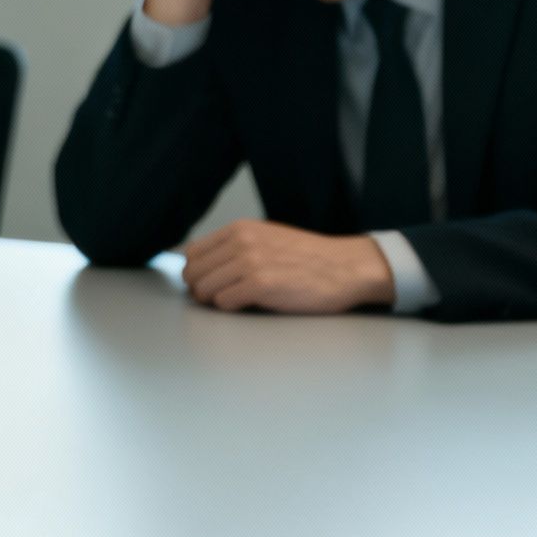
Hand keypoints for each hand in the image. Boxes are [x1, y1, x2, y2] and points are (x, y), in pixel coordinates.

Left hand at [181, 220, 395, 313]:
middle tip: (215, 297)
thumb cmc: (308, 258)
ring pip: (204, 289)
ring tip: (233, 301)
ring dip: (214, 300)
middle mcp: (241, 242)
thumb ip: (235, 246)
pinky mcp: (261, 285)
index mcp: (239, 229)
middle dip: (199, 288)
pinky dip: (230, 307)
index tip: (204, 282)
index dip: (195, 271)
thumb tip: (201, 265)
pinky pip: (224, 302)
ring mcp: (250, 262)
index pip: (191, 252)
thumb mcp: (266, 238)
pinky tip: (247, 304)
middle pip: (193, 272)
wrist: (345, 267)